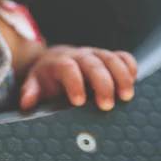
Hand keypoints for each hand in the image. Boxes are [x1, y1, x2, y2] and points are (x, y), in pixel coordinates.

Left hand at [20, 45, 137, 110]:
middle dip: (102, 83)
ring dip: (121, 76)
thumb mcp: (35, 83)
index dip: (74, 83)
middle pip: (93, 64)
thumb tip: (26, 103)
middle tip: (106, 105)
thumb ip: (31, 92)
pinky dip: (130, 66)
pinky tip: (134, 81)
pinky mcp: (108, 57)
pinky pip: (123, 56)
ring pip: (111, 58)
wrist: (54, 61)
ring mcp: (95, 54)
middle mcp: (79, 56)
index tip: (78, 102)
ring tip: (126, 96)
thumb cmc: (46, 77)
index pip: (67, 68)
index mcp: (59, 62)